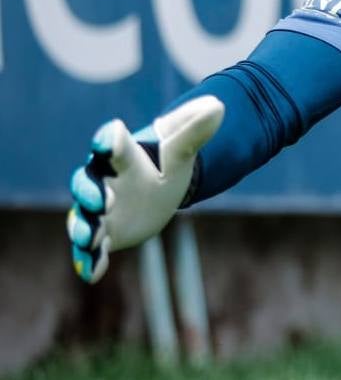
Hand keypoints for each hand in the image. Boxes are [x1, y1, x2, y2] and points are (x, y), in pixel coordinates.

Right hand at [66, 96, 223, 283]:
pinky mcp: (105, 234)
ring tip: (89, 238)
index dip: (110, 140)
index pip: (113, 145)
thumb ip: (195, 130)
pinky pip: (92, 249)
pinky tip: (90, 273)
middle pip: (86, 184)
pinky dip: (88, 260)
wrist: (158, 185)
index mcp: (122, 156)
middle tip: (102, 200)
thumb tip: (220, 106)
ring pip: (83, 218)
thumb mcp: (182, 148)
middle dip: (90, 192)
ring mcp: (100, 210)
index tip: (110, 135)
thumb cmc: (165, 161)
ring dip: (84, 228)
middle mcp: (103, 182)